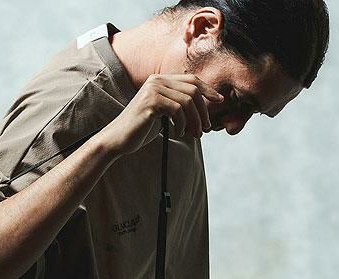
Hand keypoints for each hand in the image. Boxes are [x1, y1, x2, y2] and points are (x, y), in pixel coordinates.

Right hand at [98, 73, 223, 155]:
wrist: (118, 139)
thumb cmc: (140, 130)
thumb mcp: (162, 114)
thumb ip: (178, 107)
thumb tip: (203, 111)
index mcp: (161, 80)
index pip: (192, 80)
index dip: (208, 90)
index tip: (220, 101)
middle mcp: (157, 80)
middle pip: (193, 90)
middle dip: (204, 110)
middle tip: (206, 128)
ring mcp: (153, 90)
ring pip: (188, 101)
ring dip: (195, 120)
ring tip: (195, 134)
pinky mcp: (151, 102)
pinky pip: (177, 110)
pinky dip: (182, 123)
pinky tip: (179, 132)